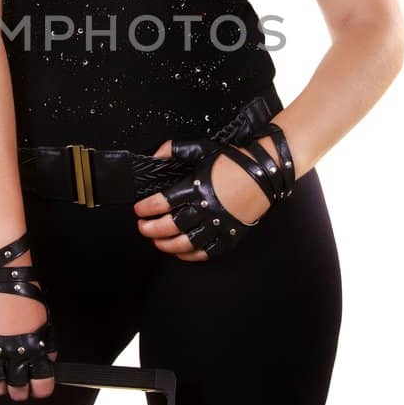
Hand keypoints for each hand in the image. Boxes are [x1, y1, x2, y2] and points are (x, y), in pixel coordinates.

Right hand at [0, 251, 58, 401]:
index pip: (41, 383)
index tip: (39, 387)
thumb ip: (46, 343)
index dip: (41, 389)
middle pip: (17, 388)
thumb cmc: (23, 292)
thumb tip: (47, 360)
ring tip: (1, 383)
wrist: (2, 274)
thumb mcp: (44, 319)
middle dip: (20, 391)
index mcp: (34, 347)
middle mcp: (13, 352)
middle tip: (19, 386)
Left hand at [133, 136, 276, 260]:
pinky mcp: (229, 236)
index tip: (139, 209)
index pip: (163, 202)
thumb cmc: (234, 161)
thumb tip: (156, 154)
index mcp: (197, 188)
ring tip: (156, 242)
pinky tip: (179, 251)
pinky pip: (206, 252)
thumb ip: (176, 149)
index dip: (147, 208)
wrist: (264, 173)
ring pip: (186, 243)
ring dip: (166, 244)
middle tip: (142, 227)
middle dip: (151, 229)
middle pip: (170, 226)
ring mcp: (218, 225)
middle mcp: (206, 209)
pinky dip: (190, 255)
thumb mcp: (203, 149)